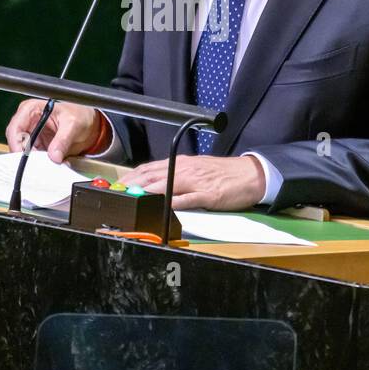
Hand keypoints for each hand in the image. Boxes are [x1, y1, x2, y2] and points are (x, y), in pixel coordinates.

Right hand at [4, 99, 101, 162]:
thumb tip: (54, 156)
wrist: (89, 124)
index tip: (23, 156)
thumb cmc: (79, 115)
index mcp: (31, 109)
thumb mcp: (73, 124)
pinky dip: (40, 164)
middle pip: (16, 142)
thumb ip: (63, 140)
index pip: (15, 127)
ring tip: (48, 165)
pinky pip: (33, 158)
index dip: (16, 143)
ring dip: (33, 161)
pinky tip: (50, 165)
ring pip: (23, 152)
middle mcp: (27, 122)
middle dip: (24, 155)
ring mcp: (31, 135)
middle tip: (36, 165)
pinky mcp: (37, 147)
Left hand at [119, 155, 265, 211]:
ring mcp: (196, 182)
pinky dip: (173, 202)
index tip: (118, 184)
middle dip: (133, 184)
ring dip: (148, 191)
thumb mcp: (197, 168)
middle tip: (118, 192)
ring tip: (133, 197)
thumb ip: (177, 175)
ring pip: (166, 184)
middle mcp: (185, 170)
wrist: (250, 174)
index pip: (150, 168)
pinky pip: (187, 199)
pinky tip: (162, 206)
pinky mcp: (207, 194)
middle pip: (153, 176)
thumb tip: (155, 183)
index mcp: (182, 163)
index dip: (132, 176)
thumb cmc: (223, 173)